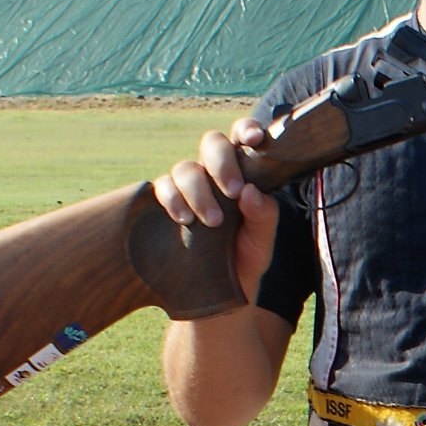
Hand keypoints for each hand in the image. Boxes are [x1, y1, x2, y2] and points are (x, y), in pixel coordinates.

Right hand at [153, 118, 279, 293]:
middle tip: (234, 191)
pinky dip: (172, 199)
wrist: (219, 295)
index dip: (247, 129)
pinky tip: (184, 219)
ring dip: (199, 190)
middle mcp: (215, 175)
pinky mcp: (166, 204)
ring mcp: (189, 188)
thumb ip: (264, 216)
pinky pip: (161, 187)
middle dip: (222, 162)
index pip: (242, 138)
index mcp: (244, 174)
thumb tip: (251, 191)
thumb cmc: (245, 260)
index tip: (254, 140)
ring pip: (186, 167)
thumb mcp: (262, 242)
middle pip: (212, 143)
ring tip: (213, 220)